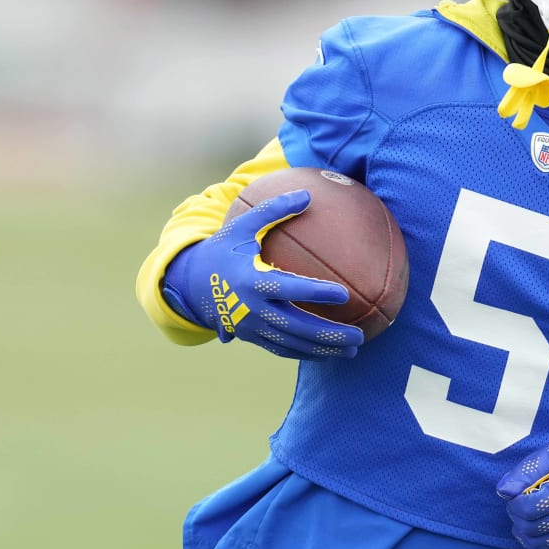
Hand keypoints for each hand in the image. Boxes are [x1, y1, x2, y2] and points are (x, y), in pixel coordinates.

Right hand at [161, 189, 362, 359]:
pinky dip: (305, 353)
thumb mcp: (242, 226)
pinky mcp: (250, 337)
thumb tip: (307, 194)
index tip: (344, 294)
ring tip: (352, 352)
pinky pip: (281, 349)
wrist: (189, 283)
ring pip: (291, 343)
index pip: (289, 288)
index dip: (316, 292)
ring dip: (322, 350)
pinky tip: (328, 354)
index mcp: (251, 280)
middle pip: (295, 326)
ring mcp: (251, 326)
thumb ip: (273, 210)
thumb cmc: (222, 249)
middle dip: (329, 335)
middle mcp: (252, 308)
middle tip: (359, 337)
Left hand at [496, 436, 548, 548]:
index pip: (528, 508)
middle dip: (517, 516)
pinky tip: (531, 532)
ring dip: (524, 532)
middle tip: (518, 503)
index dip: (514, 503)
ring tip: (524, 517)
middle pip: (532, 527)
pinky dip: (536, 545)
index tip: (515, 493)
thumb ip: (527, 470)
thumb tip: (503, 491)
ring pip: (540, 544)